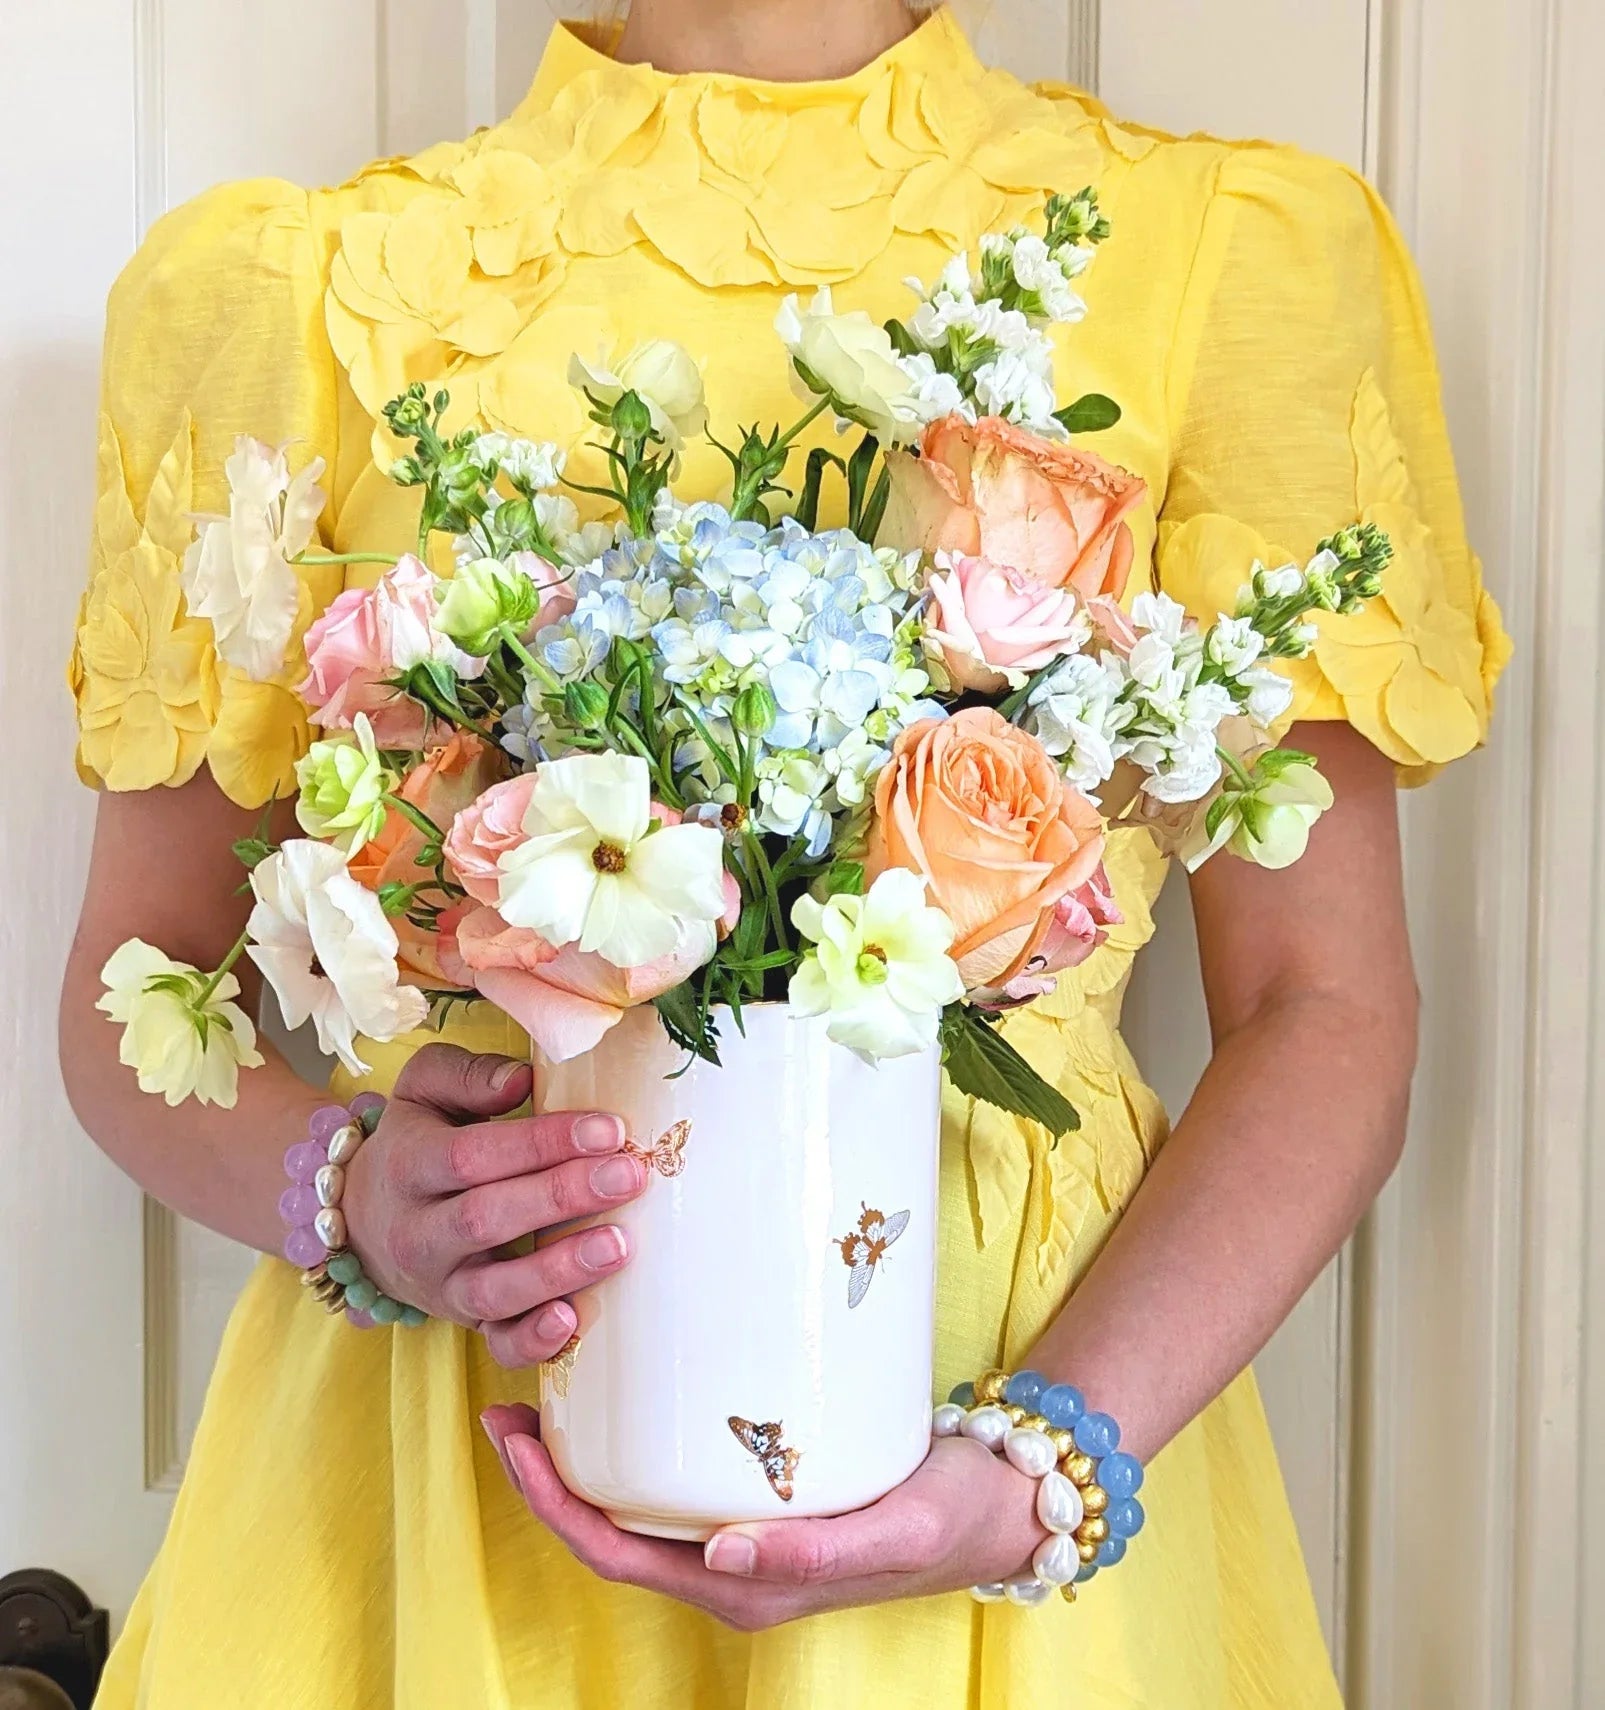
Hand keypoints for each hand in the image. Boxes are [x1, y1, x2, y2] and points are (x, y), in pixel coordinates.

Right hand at [341, 1044, 648, 1366]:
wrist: (360, 1219)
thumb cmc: (417, 1140)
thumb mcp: (424, 1090)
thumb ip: (467, 1075)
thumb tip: (522, 1080)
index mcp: (410, 1164)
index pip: (475, 1156)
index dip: (542, 1142)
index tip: (608, 1129)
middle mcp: (419, 1231)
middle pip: (487, 1219)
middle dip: (562, 1196)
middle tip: (629, 1175)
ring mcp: (441, 1285)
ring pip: (493, 1290)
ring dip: (558, 1270)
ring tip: (619, 1244)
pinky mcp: (464, 1322)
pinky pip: (496, 1343)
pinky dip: (532, 1341)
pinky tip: (571, 1320)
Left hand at [480, 1405, 1046, 1628]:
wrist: (999, 1503)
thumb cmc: (949, 1517)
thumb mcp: (890, 1532)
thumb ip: (810, 1553)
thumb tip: (717, 1555)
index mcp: (743, 1587)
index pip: (616, 1555)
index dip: (553, 1504)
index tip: (514, 1440)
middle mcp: (730, 1566)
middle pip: (609, 1531)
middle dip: (549, 1476)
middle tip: (510, 1401)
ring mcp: (743, 1534)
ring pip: (637, 1505)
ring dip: (585, 1459)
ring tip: (555, 1389)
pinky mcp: (764, 1498)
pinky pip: (678, 1479)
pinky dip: (637, 1442)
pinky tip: (635, 1392)